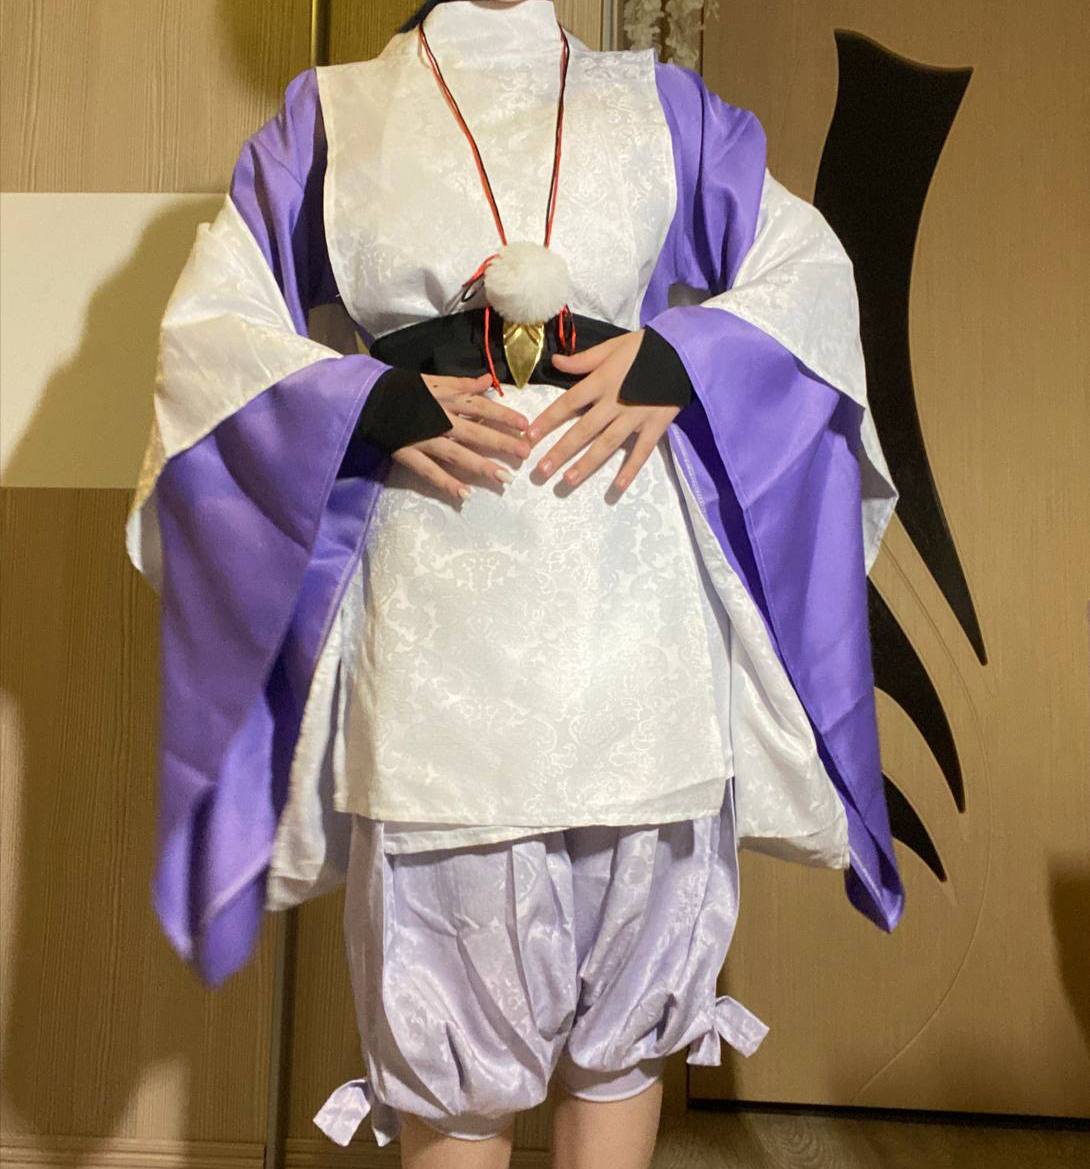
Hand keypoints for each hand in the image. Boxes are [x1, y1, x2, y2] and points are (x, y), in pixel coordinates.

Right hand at [393, 372, 531, 502]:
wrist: (366, 398)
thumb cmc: (403, 389)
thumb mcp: (434, 381)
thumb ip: (462, 383)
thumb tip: (488, 379)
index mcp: (445, 399)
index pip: (480, 406)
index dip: (503, 416)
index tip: (525, 426)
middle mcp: (438, 419)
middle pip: (474, 431)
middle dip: (500, 442)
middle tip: (524, 454)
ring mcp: (423, 438)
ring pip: (456, 453)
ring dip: (481, 466)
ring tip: (504, 478)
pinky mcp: (408, 454)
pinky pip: (429, 471)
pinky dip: (446, 483)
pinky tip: (465, 494)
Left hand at [525, 330, 681, 494]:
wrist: (684, 351)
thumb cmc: (645, 348)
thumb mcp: (612, 347)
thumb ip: (583, 359)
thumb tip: (554, 361)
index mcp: (602, 381)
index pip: (569, 403)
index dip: (548, 420)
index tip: (529, 437)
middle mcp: (615, 402)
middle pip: (584, 429)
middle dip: (561, 450)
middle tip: (540, 471)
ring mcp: (636, 417)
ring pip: (607, 444)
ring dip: (587, 464)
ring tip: (567, 481)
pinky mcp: (655, 426)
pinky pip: (641, 451)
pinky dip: (630, 470)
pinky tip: (617, 488)